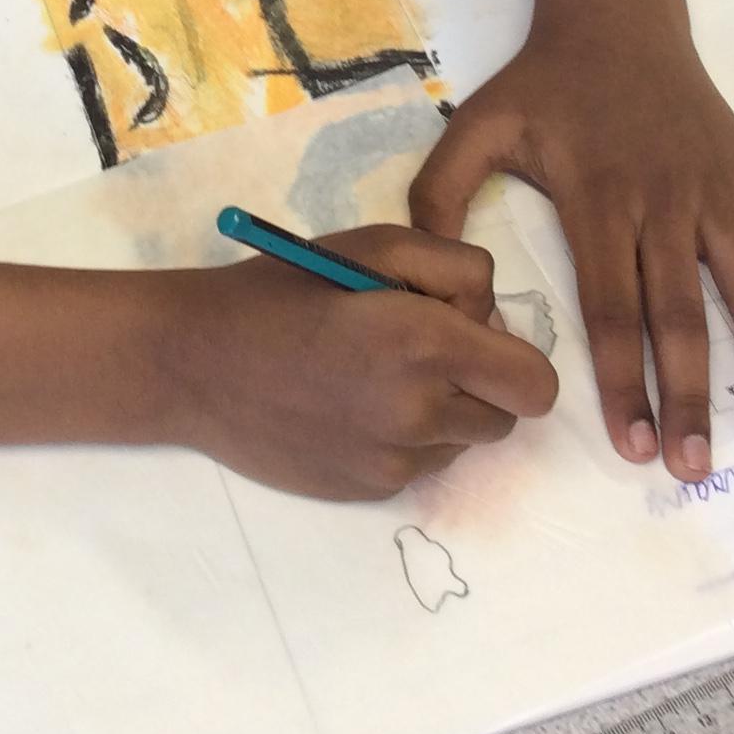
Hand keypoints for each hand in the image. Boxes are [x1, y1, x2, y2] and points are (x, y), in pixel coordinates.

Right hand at [161, 225, 558, 500]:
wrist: (196, 362)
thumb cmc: (282, 289)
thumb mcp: (373, 244)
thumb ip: (457, 270)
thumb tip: (491, 319)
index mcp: (428, 344)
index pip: (536, 385)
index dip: (514, 355)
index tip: (470, 333)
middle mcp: (421, 413)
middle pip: (507, 416)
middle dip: (481, 382)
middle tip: (420, 349)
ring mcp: (395, 461)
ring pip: (465, 443)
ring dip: (443, 411)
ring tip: (376, 376)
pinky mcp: (369, 490)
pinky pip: (419, 465)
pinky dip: (402, 437)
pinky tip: (348, 406)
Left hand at [408, 0, 733, 480]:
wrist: (616, 14)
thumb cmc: (543, 82)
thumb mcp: (476, 128)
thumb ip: (442, 198)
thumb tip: (438, 278)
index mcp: (600, 201)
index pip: (614, 310)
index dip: (625, 381)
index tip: (634, 444)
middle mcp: (666, 203)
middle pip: (683, 317)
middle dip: (691, 397)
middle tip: (696, 466)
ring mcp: (716, 192)